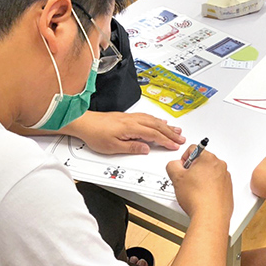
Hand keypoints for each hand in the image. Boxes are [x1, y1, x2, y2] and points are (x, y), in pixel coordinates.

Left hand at [65, 111, 185, 154]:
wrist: (84, 123)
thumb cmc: (95, 134)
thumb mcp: (113, 147)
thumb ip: (132, 147)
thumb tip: (146, 148)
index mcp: (131, 128)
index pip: (154, 135)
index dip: (166, 141)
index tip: (175, 145)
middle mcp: (133, 120)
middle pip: (157, 126)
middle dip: (170, 133)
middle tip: (181, 138)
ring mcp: (130, 117)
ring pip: (153, 120)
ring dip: (166, 125)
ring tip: (176, 130)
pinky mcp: (127, 116)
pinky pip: (147, 117)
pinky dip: (157, 120)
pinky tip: (160, 121)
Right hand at [166, 146, 232, 219]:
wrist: (210, 217)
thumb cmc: (197, 198)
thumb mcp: (176, 178)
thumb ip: (172, 165)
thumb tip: (175, 164)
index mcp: (209, 158)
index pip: (193, 149)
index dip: (184, 159)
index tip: (182, 169)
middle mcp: (220, 166)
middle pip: (202, 161)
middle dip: (193, 169)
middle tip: (187, 181)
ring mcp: (226, 178)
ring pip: (209, 173)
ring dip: (201, 178)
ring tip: (194, 191)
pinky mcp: (228, 189)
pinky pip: (216, 183)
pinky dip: (209, 188)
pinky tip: (202, 197)